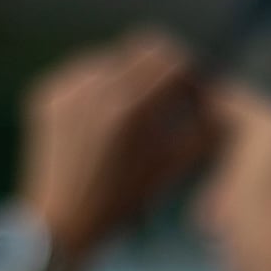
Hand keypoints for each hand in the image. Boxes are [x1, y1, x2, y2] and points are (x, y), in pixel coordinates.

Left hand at [18, 31, 214, 260]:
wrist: (61, 222)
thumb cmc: (121, 203)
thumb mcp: (169, 169)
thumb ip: (202, 135)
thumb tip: (224, 109)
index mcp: (128, 107)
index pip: (170, 57)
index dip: (188, 70)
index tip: (192, 90)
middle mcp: (94, 87)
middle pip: (142, 48)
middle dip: (162, 68)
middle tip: (169, 95)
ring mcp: (66, 87)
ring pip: (113, 58)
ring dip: (130, 79)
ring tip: (133, 115)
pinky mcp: (47, 92)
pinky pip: (83, 74)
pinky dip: (99, 90)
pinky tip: (102, 121)